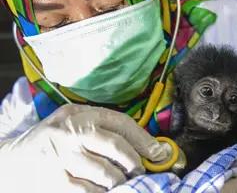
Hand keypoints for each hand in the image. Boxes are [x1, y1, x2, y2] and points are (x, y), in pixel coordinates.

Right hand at [0, 104, 166, 192]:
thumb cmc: (50, 141)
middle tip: (140, 169)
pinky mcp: (57, 181)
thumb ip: (101, 128)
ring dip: (120, 180)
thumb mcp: (72, 123)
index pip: (120, 122)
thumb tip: (140, 144)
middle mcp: (70, 132)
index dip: (143, 138)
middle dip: (135, 161)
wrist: (11, 162)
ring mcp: (62, 157)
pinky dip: (102, 191)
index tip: (158, 151)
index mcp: (79, 114)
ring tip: (122, 180)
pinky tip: (103, 188)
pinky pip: (90, 190)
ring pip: (106, 172)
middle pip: (115, 146)